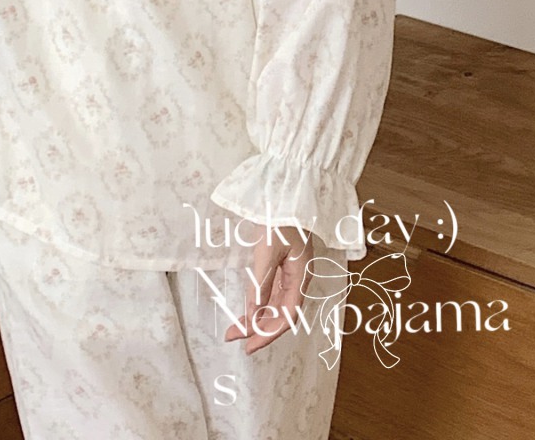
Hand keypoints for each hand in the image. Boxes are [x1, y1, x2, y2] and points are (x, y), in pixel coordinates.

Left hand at [224, 223, 314, 354]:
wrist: (285, 190)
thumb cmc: (280, 217)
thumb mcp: (268, 251)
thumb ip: (261, 284)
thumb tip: (254, 314)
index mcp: (301, 276)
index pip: (287, 316)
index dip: (269, 334)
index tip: (248, 345)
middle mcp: (299, 278)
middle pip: (281, 313)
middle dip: (258, 329)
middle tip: (233, 337)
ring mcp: (292, 272)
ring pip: (276, 304)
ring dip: (257, 318)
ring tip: (234, 327)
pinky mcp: (284, 264)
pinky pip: (273, 292)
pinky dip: (259, 304)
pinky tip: (247, 310)